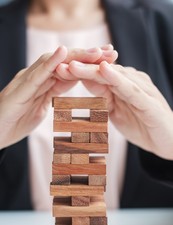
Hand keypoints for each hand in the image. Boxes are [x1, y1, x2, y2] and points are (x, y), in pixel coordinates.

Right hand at [0, 46, 116, 148]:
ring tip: (96, 51)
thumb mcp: (41, 108)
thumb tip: (65, 86)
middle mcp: (37, 77)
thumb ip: (52, 95)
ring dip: (75, 55)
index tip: (110, 61)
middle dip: (88, 56)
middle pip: (65, 62)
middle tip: (111, 52)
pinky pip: (37, 74)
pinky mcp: (20, 90)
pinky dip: (51, 63)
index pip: (70, 69)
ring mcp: (27, 81)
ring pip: (53, 63)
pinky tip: (63, 53)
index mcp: (44, 83)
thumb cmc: (15, 122)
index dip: (89, 63)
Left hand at [57, 61, 172, 159]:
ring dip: (92, 69)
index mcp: (121, 86)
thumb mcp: (116, 113)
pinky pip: (130, 88)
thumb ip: (103, 100)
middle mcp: (130, 82)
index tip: (55, 72)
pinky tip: (104, 70)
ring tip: (73, 64)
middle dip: (79, 68)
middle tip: (58, 64)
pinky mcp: (148, 100)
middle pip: (101, 72)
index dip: (76, 74)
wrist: (168, 141)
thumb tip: (86, 90)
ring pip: (113, 77)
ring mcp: (140, 89)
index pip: (96, 76)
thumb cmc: (142, 126)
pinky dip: (117, 79)